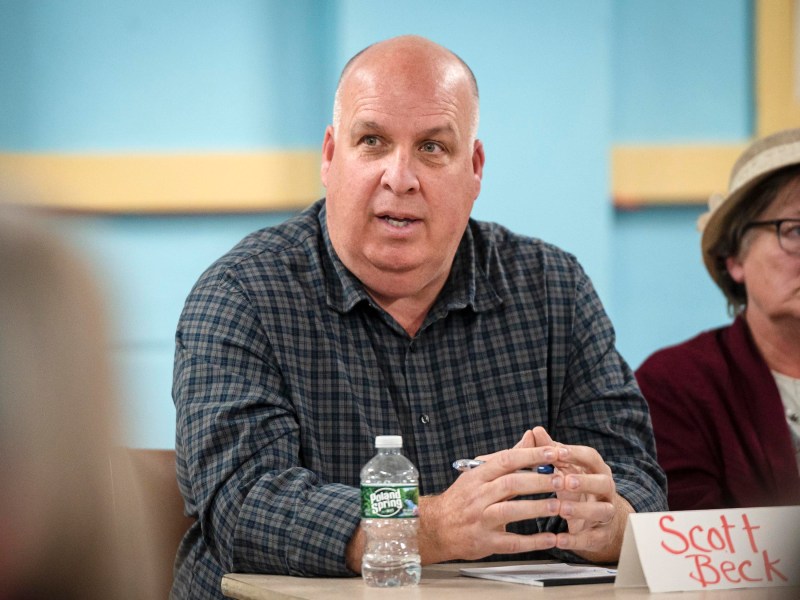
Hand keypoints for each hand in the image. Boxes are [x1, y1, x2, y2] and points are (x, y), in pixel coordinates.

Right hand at [417, 445, 564, 564]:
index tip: (554, 452)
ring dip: (538, 508)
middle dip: (540, 481)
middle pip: (512, 484)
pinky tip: (551, 538)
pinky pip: (512, 542)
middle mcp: (478, 495)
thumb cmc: (462, 499)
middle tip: (563, 480)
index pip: (507, 460)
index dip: (531, 455)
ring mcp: (480, 520)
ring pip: (511, 511)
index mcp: (477, 475)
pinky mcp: (485, 542)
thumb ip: (507, 458)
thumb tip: (530, 437)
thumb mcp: (479, 474)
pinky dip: (533, 541)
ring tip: (560, 506)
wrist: (436, 528)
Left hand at [529, 426, 631, 561]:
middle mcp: (605, 489)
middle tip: (565, 481)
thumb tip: (535, 430)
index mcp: (595, 469)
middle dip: (585, 481)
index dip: (575, 454)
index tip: (557, 451)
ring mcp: (606, 512)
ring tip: (561, 509)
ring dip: (582, 510)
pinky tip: (559, 539)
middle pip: (604, 483)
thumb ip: (548, 451)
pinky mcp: (601, 535)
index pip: (591, 457)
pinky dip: (576, 539)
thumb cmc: (573, 486)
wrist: (593, 520)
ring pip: (603, 510)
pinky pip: (593, 538)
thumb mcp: (562, 468)